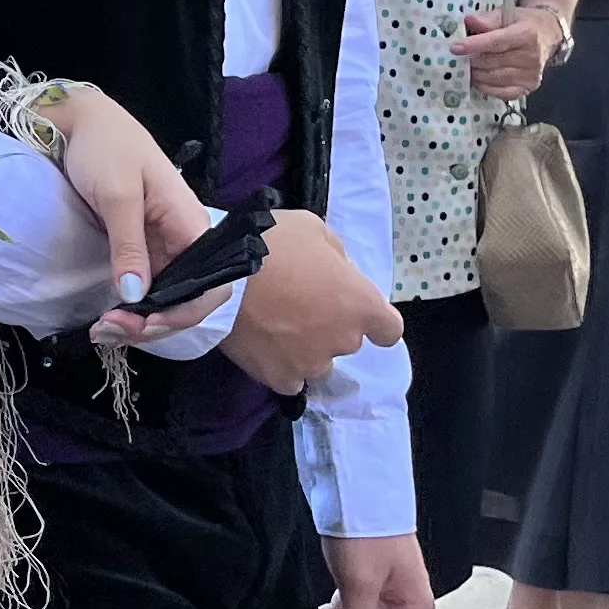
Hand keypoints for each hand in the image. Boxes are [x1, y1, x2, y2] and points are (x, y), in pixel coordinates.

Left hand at [46, 87, 222, 345]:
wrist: (83, 123)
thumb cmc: (106, 148)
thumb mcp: (117, 196)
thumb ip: (129, 245)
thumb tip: (137, 296)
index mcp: (191, 225)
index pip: (207, 287)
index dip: (181, 314)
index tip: (142, 324)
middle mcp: (185, 240)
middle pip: (186, 301)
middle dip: (153, 325)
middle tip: (109, 331)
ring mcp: (164, 246)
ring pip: (165, 301)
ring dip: (139, 323)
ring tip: (103, 331)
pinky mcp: (141, 248)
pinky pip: (147, 289)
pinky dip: (130, 309)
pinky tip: (109, 319)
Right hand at [222, 210, 401, 394]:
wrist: (219, 273)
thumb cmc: (272, 244)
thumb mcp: (314, 230)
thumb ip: (336, 257)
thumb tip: (338, 273)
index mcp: (362, 304)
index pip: (388, 330)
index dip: (374, 322)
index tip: (352, 312)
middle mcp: (345, 340)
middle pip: (347, 342)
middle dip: (330, 327)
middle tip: (298, 306)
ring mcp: (312, 363)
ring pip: (317, 363)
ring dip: (305, 350)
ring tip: (275, 329)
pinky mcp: (281, 378)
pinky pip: (289, 379)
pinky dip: (280, 367)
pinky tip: (263, 348)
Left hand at [452, 6, 556, 99]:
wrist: (547, 35)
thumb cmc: (524, 23)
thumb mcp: (508, 14)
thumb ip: (488, 19)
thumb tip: (469, 21)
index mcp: (527, 35)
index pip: (496, 42)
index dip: (474, 45)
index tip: (455, 47)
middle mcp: (532, 57)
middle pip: (491, 61)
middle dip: (471, 59)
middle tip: (459, 56)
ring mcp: (531, 74)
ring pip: (493, 77)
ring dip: (476, 73)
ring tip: (468, 66)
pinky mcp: (528, 87)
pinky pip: (501, 92)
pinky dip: (486, 87)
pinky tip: (479, 78)